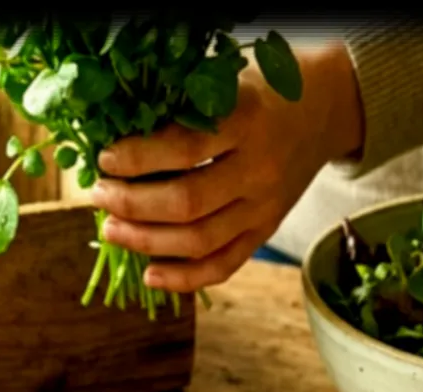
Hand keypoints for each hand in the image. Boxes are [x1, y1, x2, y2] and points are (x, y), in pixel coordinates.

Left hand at [88, 42, 364, 293]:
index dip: (138, 158)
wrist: (324, 108)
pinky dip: (185, 278)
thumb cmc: (257, 91)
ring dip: (146, 241)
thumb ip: (179, 106)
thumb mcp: (224, 82)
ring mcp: (264, 206)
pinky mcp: (266, 231)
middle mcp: (259, 169)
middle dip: (132, 204)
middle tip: (99, 196)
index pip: (185, 149)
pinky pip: (225, 265)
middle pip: (187, 203)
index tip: (105, 159)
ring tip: (110, 229)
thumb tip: (112, 136)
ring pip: (200, 241)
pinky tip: (149, 274)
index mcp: (247, 121)